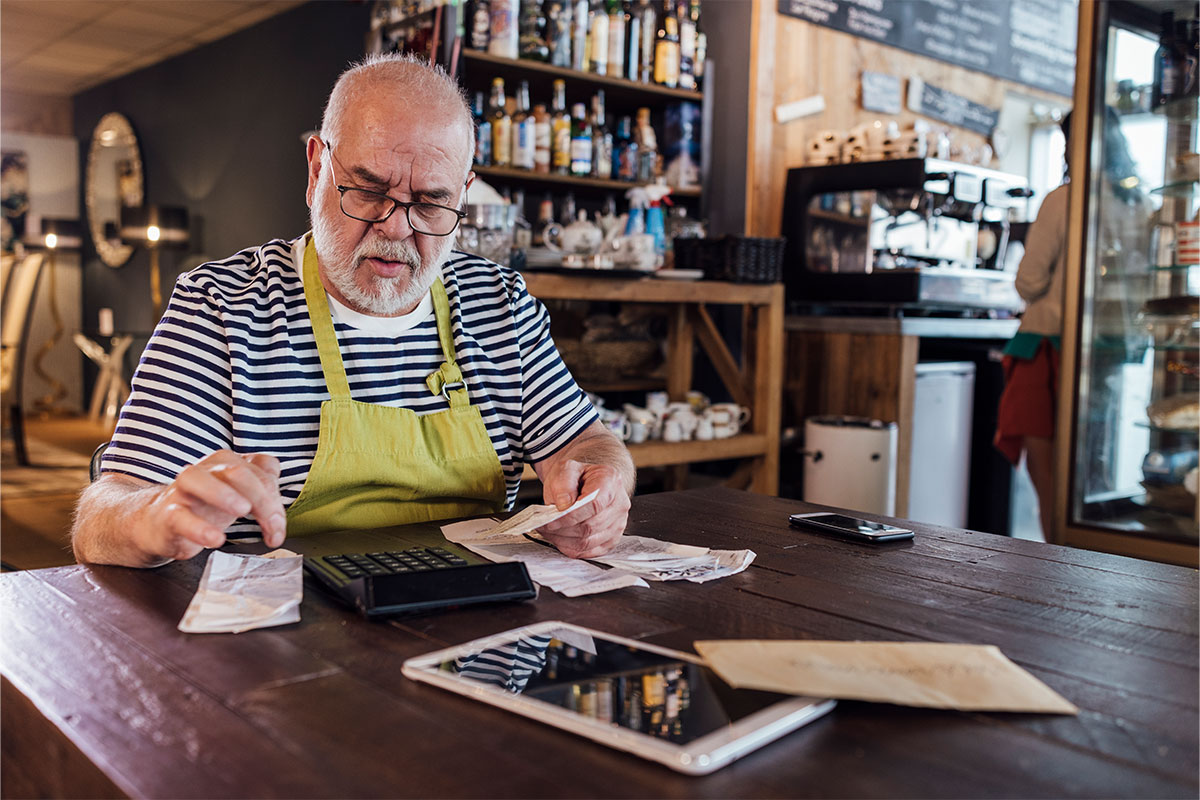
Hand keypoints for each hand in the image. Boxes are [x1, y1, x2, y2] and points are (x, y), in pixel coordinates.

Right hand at [137, 450, 285, 562]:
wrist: (161, 524)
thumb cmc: (206, 507)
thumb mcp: (240, 496)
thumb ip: (264, 490)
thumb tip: (278, 497)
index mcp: (228, 463)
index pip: (261, 470)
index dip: (275, 497)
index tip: (279, 526)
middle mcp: (206, 470)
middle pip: (237, 472)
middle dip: (261, 499)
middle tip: (273, 528)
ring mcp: (183, 490)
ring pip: (199, 479)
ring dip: (224, 494)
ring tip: (243, 511)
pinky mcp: (167, 513)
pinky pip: (180, 517)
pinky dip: (199, 528)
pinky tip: (216, 539)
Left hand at [538, 459, 629, 558]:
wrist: (582, 483)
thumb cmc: (576, 477)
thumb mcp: (565, 469)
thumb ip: (564, 483)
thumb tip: (564, 504)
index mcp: (610, 481)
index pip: (594, 505)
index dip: (571, 516)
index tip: (552, 520)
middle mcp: (619, 503)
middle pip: (591, 526)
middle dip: (563, 529)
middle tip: (544, 526)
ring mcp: (617, 524)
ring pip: (589, 542)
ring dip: (564, 540)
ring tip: (550, 531)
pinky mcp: (611, 539)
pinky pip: (589, 551)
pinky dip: (571, 548)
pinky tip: (560, 538)